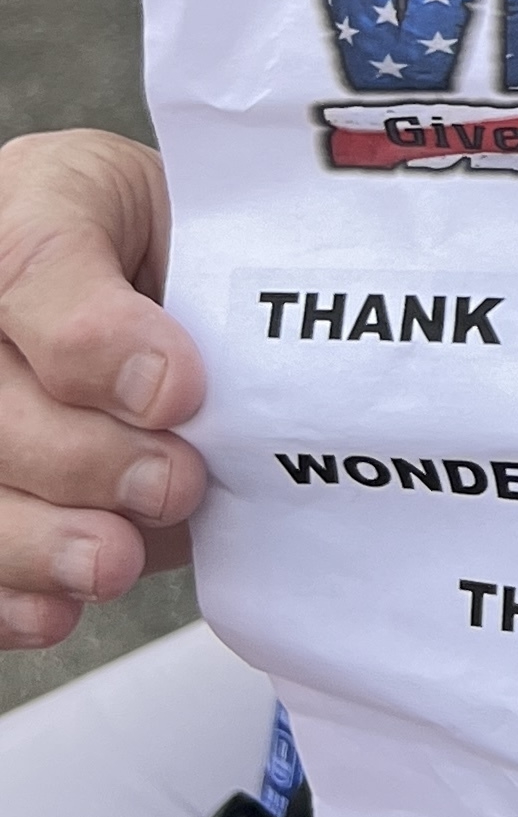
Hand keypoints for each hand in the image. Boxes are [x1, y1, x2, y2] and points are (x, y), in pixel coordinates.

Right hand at [0, 129, 204, 643]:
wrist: (148, 273)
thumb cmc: (176, 238)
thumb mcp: (199, 214)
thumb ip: (196, 277)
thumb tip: (177, 395)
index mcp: (21, 209)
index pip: (31, 265)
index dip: (95, 342)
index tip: (180, 392)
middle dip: (82, 459)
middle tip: (176, 484)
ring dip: (34, 540)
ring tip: (112, 561)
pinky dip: (4, 594)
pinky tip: (53, 607)